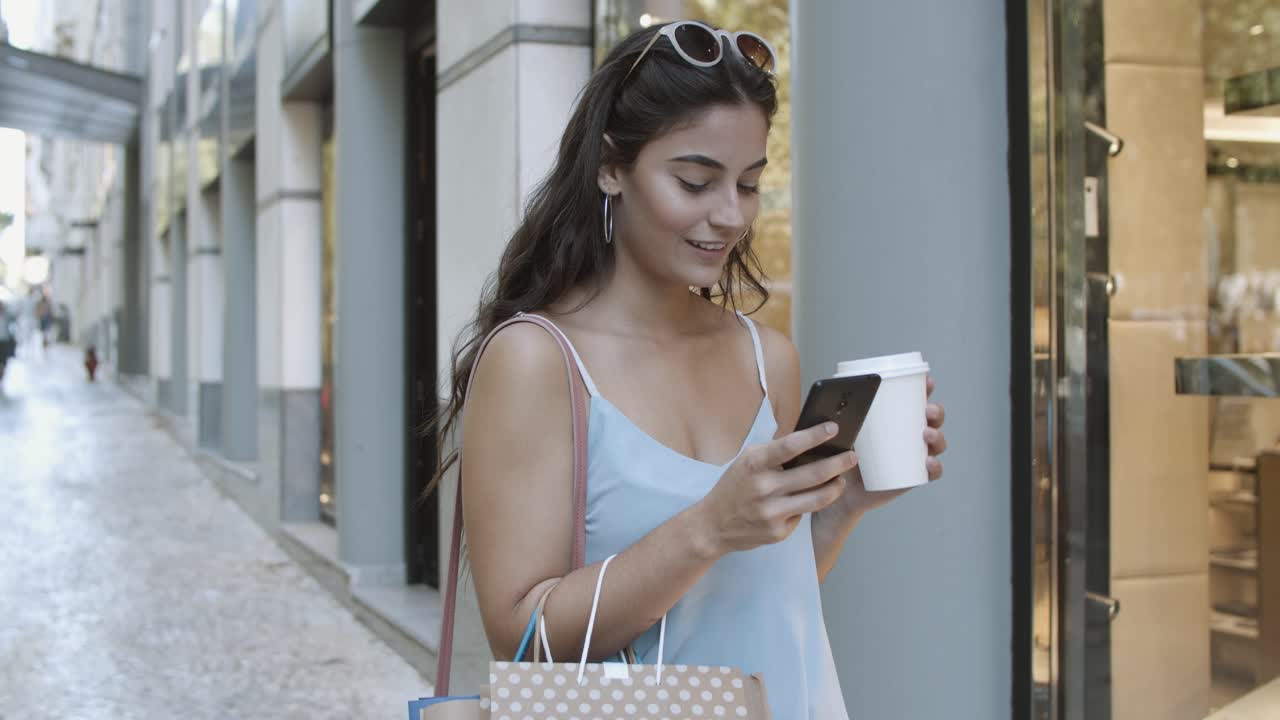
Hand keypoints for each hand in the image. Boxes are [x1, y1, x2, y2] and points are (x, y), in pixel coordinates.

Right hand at [694, 422, 858, 554]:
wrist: (712, 526)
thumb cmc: (734, 487)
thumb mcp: (746, 461)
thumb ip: (773, 451)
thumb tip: (808, 438)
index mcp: (754, 464)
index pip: (790, 445)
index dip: (815, 435)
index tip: (834, 428)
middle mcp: (764, 488)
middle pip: (813, 473)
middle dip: (839, 463)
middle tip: (853, 456)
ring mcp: (772, 512)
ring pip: (818, 498)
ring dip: (836, 486)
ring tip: (842, 479)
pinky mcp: (778, 532)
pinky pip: (803, 514)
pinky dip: (809, 505)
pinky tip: (809, 500)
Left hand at [828, 375, 948, 517]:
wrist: (839, 489)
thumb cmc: (841, 455)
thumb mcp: (840, 431)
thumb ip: (837, 415)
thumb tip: (832, 396)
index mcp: (894, 419)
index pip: (915, 401)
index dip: (926, 389)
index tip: (927, 381)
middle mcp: (909, 435)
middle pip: (933, 420)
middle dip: (936, 412)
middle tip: (927, 410)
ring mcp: (914, 456)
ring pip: (936, 443)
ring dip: (938, 436)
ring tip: (926, 434)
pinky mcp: (913, 476)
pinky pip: (932, 472)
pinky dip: (935, 467)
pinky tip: (929, 462)